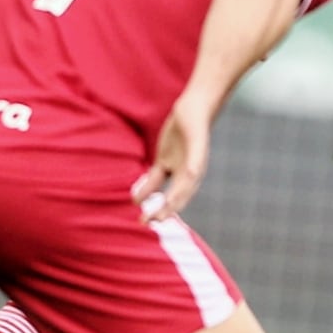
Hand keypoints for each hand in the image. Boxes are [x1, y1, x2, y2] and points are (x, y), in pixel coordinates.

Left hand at [132, 95, 215, 223]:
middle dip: (161, 212)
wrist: (194, 109)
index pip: (180, 195)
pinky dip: (146, 189)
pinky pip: (155, 179)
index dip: (169, 208)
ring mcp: (175, 168)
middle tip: (145, 223)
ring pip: (163, 192)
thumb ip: (195, 159)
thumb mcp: (197, 141)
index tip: (157, 218)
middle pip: (172, 199)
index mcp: (194, 173)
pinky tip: (136, 198)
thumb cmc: (196, 123)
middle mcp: (186, 175)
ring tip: (141, 217)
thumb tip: (193, 176)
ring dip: (153, 205)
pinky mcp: (165, 161)